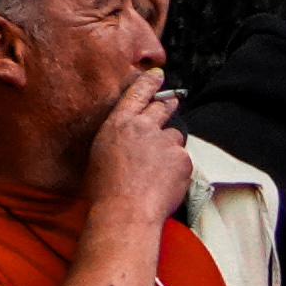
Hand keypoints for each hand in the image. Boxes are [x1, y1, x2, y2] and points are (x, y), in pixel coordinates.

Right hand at [84, 66, 193, 233]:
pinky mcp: (182, 159)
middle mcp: (143, 127)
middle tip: (174, 100)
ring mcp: (165, 142)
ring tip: (158, 169)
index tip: (158, 75)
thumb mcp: (101, 153)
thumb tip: (129, 139)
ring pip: (175, 138)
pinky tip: (166, 183)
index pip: (137, 94)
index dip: (149, 83)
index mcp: (119, 123)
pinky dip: (178, 170)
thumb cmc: (106, 189)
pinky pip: (184, 160)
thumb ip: (119, 138)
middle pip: (162, 108)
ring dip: (171, 147)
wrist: (126, 209)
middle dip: (169, 103)